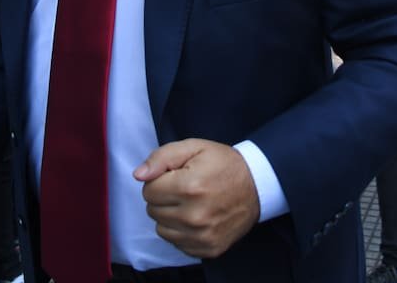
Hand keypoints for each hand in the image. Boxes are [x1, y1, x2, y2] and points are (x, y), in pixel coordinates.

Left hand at [134, 139, 259, 258]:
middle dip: (164, 197)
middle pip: (153, 210)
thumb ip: (162, 157)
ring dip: (170, 216)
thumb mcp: (194, 147)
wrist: (257, 185)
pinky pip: (177, 243)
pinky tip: (196, 217)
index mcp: (189, 187)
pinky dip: (182, 231)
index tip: (175, 176)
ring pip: (161, 229)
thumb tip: (139, 175)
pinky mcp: (208, 249)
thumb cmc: (224, 164)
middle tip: (184, 188)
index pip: (148, 190)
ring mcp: (202, 236)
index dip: (159, 180)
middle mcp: (194, 216)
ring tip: (190, 203)